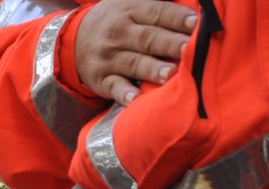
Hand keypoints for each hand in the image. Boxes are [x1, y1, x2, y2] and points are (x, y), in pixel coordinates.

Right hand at [74, 0, 195, 104]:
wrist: (74, 38)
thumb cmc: (117, 18)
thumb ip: (160, 0)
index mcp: (130, 10)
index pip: (156, 12)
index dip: (175, 17)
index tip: (195, 22)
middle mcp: (118, 33)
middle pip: (147, 38)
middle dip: (168, 43)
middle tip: (188, 48)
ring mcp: (108, 58)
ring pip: (133, 63)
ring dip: (151, 69)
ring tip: (170, 73)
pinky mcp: (100, 80)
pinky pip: (113, 87)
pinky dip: (123, 94)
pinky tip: (135, 99)